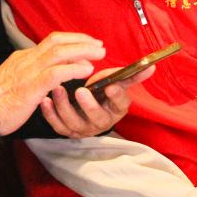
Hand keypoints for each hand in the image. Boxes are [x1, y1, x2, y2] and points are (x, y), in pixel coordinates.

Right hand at [0, 32, 105, 135]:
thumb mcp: (16, 81)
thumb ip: (33, 74)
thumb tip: (52, 74)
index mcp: (23, 58)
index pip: (51, 41)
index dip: (73, 39)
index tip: (88, 42)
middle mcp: (26, 60)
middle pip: (57, 42)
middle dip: (82, 41)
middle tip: (100, 45)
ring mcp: (27, 72)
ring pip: (59, 52)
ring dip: (82, 51)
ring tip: (99, 54)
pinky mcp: (29, 87)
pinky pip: (55, 73)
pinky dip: (73, 69)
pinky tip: (86, 71)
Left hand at [39, 64, 153, 137]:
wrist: (85, 107)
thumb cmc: (102, 92)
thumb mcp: (115, 83)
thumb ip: (130, 75)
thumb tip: (151, 66)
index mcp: (116, 109)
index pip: (120, 105)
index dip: (116, 96)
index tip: (111, 86)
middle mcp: (101, 122)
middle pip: (97, 118)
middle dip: (89, 105)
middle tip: (80, 90)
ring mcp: (83, 128)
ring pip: (74, 123)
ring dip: (64, 107)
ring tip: (57, 90)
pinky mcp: (66, 130)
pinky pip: (57, 126)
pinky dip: (50, 114)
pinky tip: (45, 100)